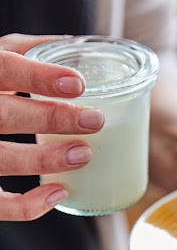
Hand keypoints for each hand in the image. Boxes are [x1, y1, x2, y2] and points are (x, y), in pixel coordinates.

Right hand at [0, 34, 103, 220]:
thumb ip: (24, 50)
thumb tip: (75, 44)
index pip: (2, 68)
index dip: (38, 77)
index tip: (78, 83)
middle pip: (3, 115)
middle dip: (51, 118)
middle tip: (95, 120)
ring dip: (44, 160)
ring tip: (84, 154)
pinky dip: (26, 205)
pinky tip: (58, 192)